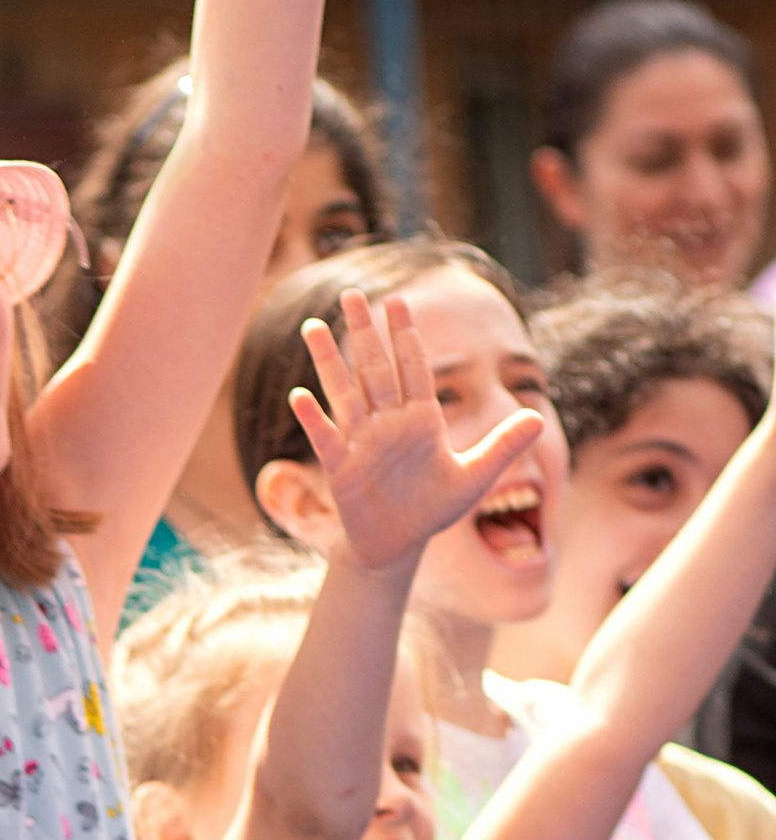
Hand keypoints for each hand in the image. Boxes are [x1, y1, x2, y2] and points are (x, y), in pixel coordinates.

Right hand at [290, 292, 547, 578]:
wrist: (398, 545)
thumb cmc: (434, 509)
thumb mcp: (475, 477)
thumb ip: (503, 445)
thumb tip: (540, 418)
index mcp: (421, 419)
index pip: (413, 367)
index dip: (406, 334)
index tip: (398, 300)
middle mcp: (389, 423)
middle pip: (375, 368)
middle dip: (365, 332)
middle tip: (352, 293)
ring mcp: (362, 443)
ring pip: (345, 393)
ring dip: (329, 361)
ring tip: (313, 326)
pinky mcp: (342, 470)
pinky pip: (326, 439)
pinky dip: (314, 419)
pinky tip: (300, 397)